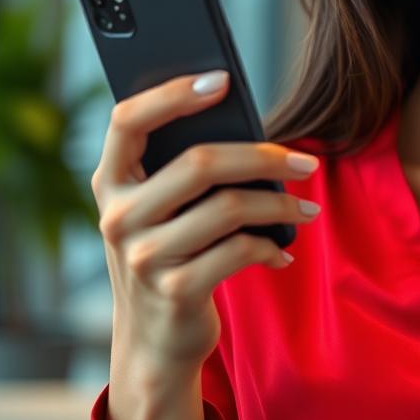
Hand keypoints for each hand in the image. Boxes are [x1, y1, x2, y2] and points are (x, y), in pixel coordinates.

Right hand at [91, 70, 322, 372]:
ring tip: (307, 210)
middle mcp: (118, 216)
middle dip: (265, 158)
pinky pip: (240, 251)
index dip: (173, 94)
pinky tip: (282, 252)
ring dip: (280, 207)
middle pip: (199, 163)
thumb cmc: (172, 254)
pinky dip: (271, 248)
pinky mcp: (174, 290)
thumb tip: (251, 130)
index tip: (223, 79)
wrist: (155, 341)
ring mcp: (143, 256)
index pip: (128, 121)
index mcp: (111, 181)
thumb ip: (185, 170)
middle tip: (307, 163)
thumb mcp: (163, 210)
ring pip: (230, 208)